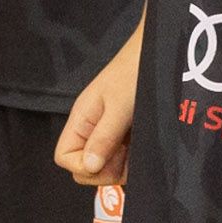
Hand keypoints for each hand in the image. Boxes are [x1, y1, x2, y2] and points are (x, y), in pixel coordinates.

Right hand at [54, 36, 136, 185]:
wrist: (158, 52)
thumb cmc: (136, 73)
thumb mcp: (120, 106)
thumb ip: (103, 138)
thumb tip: (89, 167)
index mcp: (80, 120)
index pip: (63, 157)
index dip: (82, 166)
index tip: (108, 159)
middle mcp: (89, 129)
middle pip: (83, 166)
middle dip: (104, 170)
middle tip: (126, 154)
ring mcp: (106, 132)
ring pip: (103, 165)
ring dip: (120, 167)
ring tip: (137, 149)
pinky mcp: (123, 134)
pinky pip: (119, 158)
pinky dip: (130, 160)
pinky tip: (143, 148)